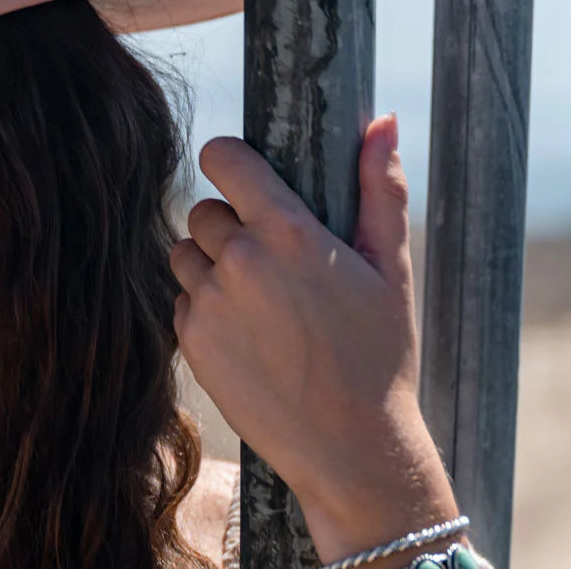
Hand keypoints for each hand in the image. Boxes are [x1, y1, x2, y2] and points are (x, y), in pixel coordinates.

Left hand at [171, 114, 461, 562]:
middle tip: (272, 260)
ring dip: (211, 265)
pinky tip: (248, 334)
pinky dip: (204, 308)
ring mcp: (209, 303)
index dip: (227, 160)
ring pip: (185, 253)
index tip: (238, 171)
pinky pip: (181, 300)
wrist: (353, 449)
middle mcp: (240, 262)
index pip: (223, 159)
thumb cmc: (381, 356)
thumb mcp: (390, 270)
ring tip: (259, 299)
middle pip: (204, 210)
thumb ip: (379, 190)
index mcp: (290, 233)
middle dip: (231, 224)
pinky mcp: (190, 342)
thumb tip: (381, 121)